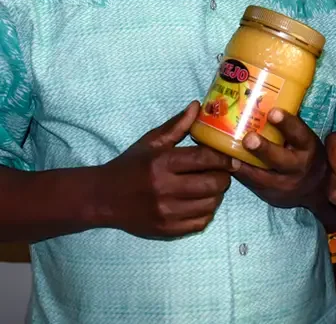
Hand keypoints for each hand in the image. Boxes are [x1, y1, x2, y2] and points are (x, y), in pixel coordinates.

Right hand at [97, 101, 231, 237]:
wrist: (103, 197)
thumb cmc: (131, 165)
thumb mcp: (151, 141)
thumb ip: (177, 125)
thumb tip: (198, 105)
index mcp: (162, 163)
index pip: (204, 159)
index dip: (223, 158)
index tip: (231, 157)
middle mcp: (165, 188)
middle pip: (212, 184)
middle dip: (224, 177)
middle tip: (223, 172)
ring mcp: (165, 212)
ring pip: (210, 205)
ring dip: (218, 195)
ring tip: (213, 186)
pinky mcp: (165, 230)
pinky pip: (200, 223)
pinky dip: (207, 212)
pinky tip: (202, 203)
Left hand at [230, 109, 327, 211]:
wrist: (316, 189)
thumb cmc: (306, 154)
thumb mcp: (305, 140)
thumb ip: (289, 127)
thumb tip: (265, 99)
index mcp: (307, 147)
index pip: (298, 133)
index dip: (286, 123)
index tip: (272, 112)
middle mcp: (297, 167)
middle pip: (280, 159)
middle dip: (263, 149)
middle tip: (248, 138)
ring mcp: (282, 185)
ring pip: (261, 176)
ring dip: (243, 164)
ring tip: (227, 153)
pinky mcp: (268, 195)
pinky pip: (251, 183)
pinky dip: (238, 173)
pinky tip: (226, 163)